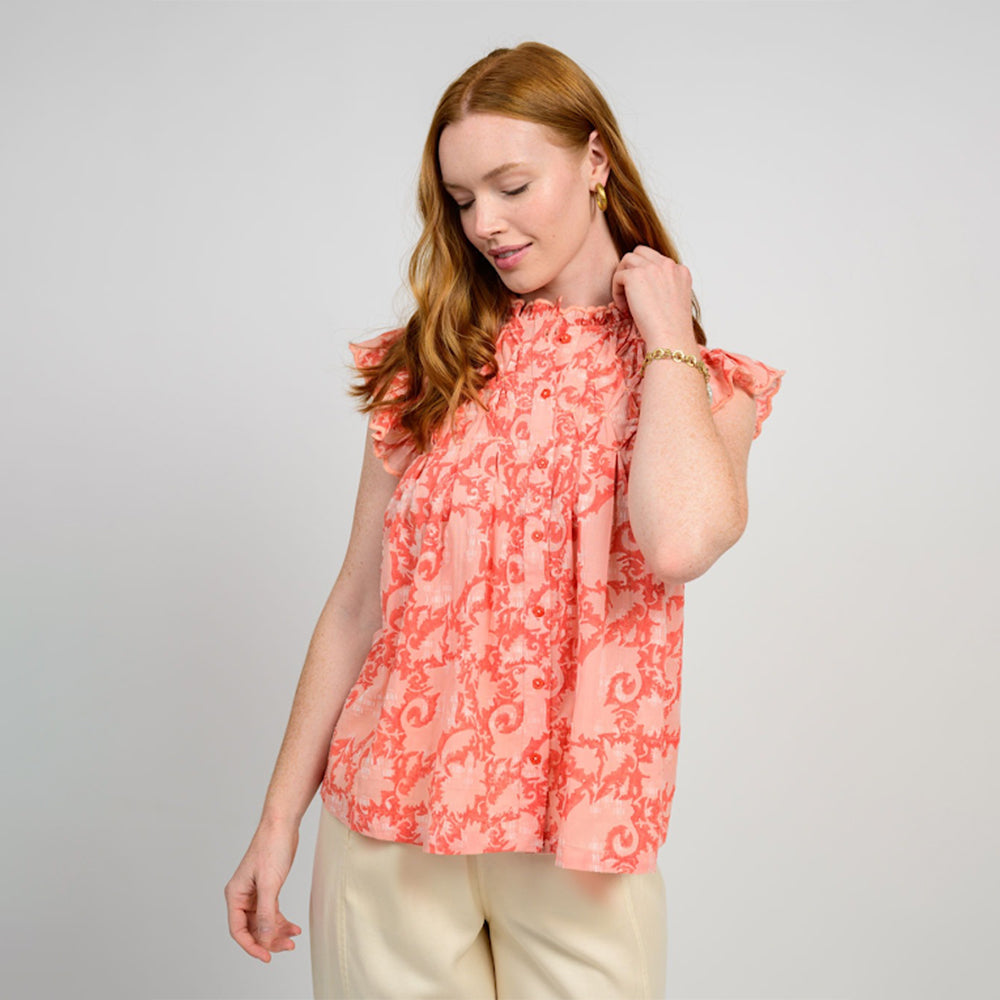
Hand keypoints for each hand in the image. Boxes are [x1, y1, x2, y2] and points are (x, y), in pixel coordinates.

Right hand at [225, 821, 302, 962]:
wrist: (283, 825)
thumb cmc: (272, 847)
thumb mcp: (270, 884)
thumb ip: (265, 913)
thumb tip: (265, 938)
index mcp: (235, 895)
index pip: (238, 930)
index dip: (251, 946)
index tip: (266, 957)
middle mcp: (242, 896)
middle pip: (252, 928)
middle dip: (269, 940)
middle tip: (287, 947)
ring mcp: (255, 893)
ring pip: (263, 922)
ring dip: (277, 932)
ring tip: (293, 939)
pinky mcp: (268, 888)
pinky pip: (272, 912)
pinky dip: (282, 921)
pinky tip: (294, 927)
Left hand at [610, 246, 697, 352]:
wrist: (671, 338)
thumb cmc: (672, 330)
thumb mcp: (674, 302)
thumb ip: (664, 288)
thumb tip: (644, 288)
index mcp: (680, 271)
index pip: (656, 259)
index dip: (645, 273)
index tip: (642, 293)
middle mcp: (668, 265)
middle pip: (640, 252)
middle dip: (631, 269)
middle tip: (628, 291)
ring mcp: (652, 268)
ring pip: (627, 260)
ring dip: (622, 278)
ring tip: (625, 300)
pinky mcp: (636, 276)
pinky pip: (618, 276)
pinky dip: (616, 291)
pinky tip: (623, 308)